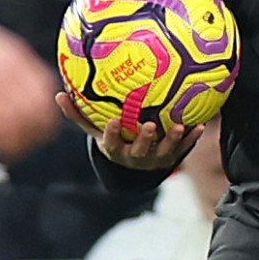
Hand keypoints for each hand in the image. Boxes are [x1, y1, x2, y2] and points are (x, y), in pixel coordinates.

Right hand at [0, 11, 59, 159]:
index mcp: (17, 55)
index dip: (48, 113)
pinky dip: (4, 143)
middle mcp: (11, 68)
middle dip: (37, 134)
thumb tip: (25, 83)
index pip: (47, 90)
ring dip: (21, 143)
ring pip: (22, 121)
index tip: (41, 128)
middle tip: (27, 146)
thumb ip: (11, 63)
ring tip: (13, 152)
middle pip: (40, 110)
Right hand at [68, 93, 197, 172]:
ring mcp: (154, 159)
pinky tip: (200, 125)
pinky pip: (183, 148)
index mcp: (116, 150)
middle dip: (145, 139)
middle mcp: (135, 157)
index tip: (114, 121)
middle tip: (150, 125)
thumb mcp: (95, 131)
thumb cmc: (113, 139)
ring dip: (173, 139)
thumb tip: (57, 95)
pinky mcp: (172, 157)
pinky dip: (192, 138)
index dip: (112, 134)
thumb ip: (78, 115)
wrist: (135, 164)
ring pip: (165, 151)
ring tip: (180, 125)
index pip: (111, 144)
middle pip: (140, 150)